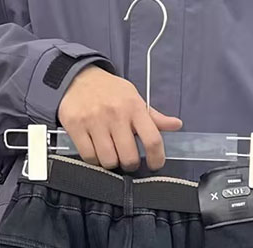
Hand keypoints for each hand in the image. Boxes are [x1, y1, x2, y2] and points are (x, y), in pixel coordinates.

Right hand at [58, 65, 182, 171]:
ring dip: (111, 162)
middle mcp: (116, 114)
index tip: (154, 164)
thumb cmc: (110, 92)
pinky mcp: (76, 126)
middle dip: (130, 163)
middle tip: (127, 158)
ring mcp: (94, 121)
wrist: (77, 77)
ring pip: (109, 160)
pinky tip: (96, 150)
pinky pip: (89, 157)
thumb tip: (177, 125)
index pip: (153, 140)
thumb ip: (154, 117)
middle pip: (129, 157)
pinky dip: (94, 159)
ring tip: (110, 152)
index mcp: (134, 107)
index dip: (157, 159)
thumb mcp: (134, 98)